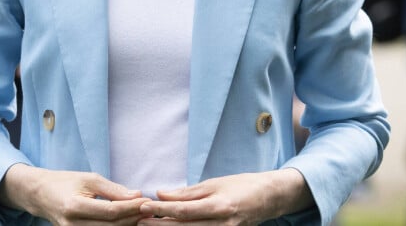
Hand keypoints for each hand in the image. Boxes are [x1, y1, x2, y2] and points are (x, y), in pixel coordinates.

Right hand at [0, 165, 151, 225]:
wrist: (42, 195)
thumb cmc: (67, 182)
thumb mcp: (89, 178)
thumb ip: (113, 189)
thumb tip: (137, 194)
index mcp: (75, 207)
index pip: (111, 211)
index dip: (131, 207)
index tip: (147, 200)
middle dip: (133, 218)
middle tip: (151, 209)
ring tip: (143, 216)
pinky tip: (128, 222)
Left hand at [138, 170, 313, 225]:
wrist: (268, 198)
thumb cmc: (240, 186)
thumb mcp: (214, 183)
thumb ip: (188, 192)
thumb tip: (161, 193)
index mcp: (219, 206)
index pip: (184, 210)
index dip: (162, 210)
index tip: (143, 206)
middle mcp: (222, 224)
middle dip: (159, 225)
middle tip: (137, 221)